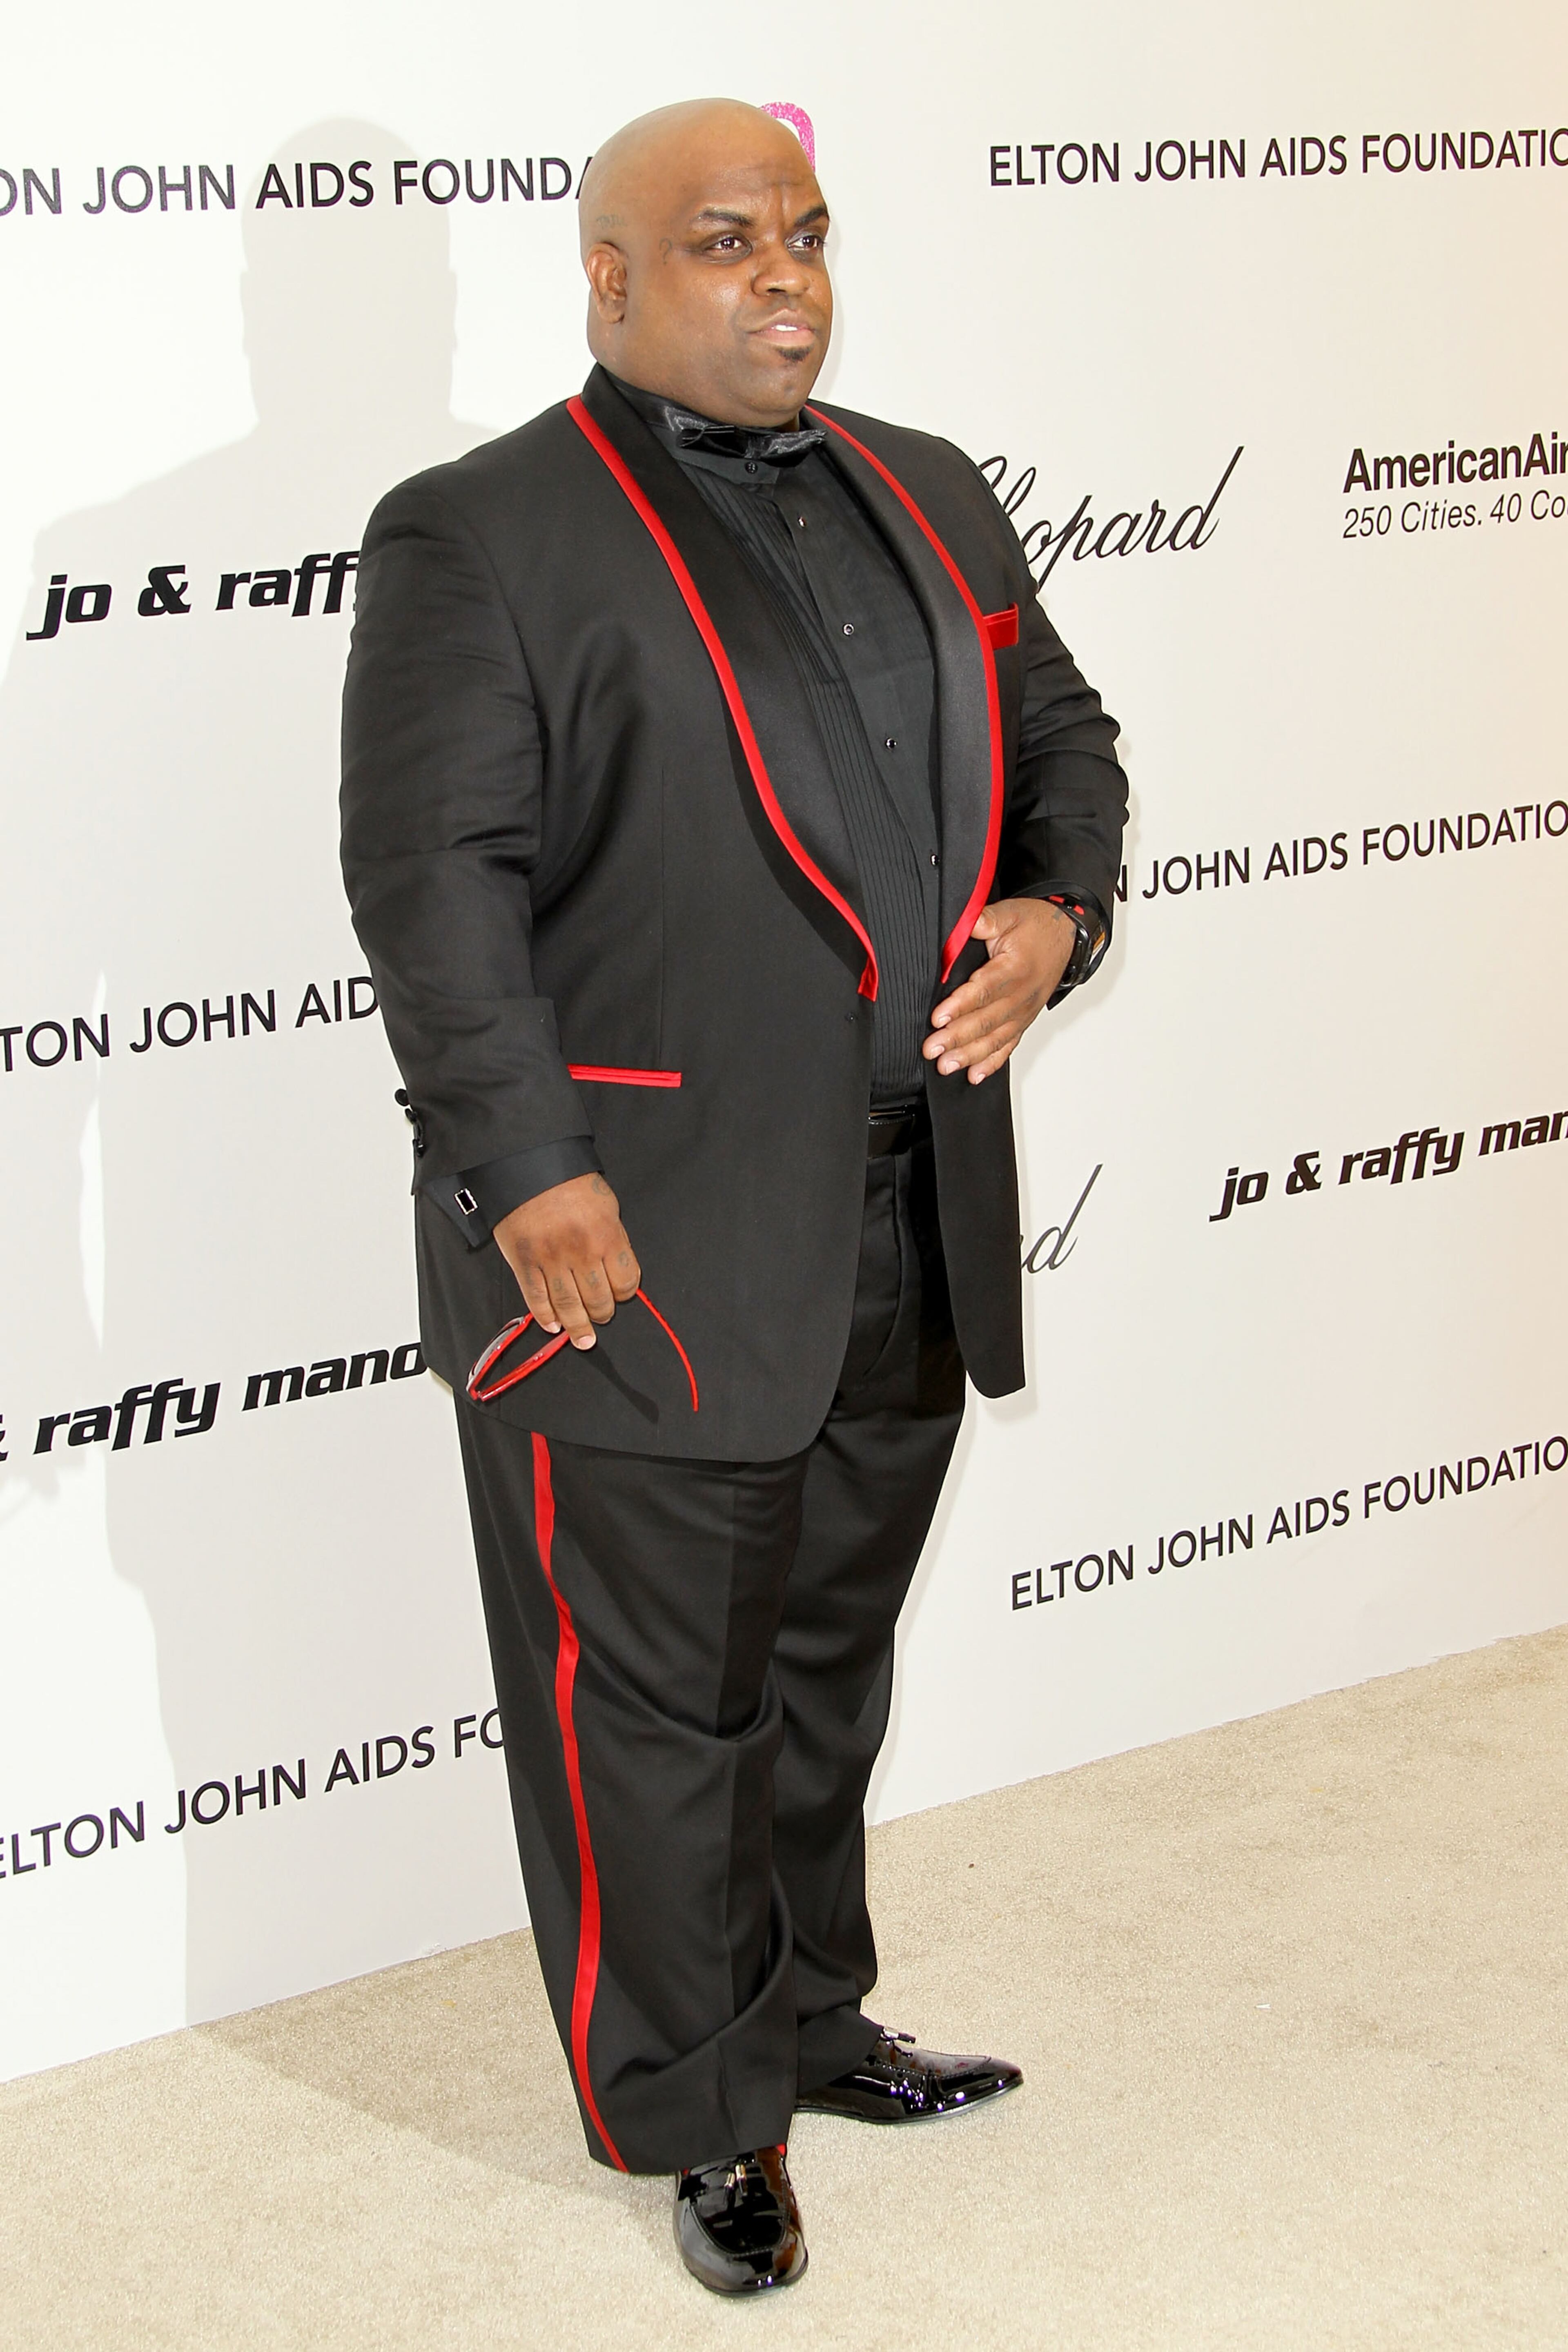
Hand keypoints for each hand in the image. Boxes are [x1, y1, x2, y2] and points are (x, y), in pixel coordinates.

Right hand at [492, 1173, 640, 1350]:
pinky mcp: (524, 1263)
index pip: (626, 1282)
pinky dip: (545, 1316)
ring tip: (583, 1340)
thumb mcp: (606, 1205)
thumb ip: (613, 1238)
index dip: (625, 1293)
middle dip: (603, 1314)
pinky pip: (536, 1298)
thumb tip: (615, 1269)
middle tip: (601, 1318)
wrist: (527, 1166)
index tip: (620, 1295)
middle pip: (599, 1300)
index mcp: (607, 1236)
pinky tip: (553, 1326)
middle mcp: (580, 1253)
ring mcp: (550, 1260)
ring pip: (569, 1306)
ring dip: (577, 1327)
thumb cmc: (570, 1182)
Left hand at [922, 898, 1075, 1083]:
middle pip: (987, 1020)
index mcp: (1015, 968)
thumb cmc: (1036, 926)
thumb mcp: (1010, 914)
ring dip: (970, 1055)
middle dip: (957, 1038)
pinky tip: (975, 1074)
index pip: (984, 990)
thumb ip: (985, 919)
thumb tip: (964, 922)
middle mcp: (1022, 995)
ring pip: (995, 1038)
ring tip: (947, 1066)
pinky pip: (1009, 1045)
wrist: (1065, 936)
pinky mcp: (1024, 1020)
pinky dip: (992, 1062)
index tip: (938, 1018)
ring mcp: (1024, 1011)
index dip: (960, 1006)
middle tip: (933, 1050)